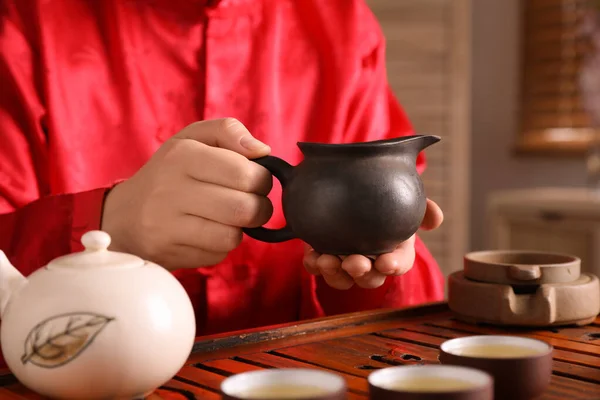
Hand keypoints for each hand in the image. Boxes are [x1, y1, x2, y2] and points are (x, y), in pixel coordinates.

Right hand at [101, 118, 272, 269]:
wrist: (123, 216)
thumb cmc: (169, 173)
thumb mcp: (192, 139)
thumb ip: (228, 132)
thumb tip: (262, 150)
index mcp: (182, 155)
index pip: (245, 173)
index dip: (262, 180)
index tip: (255, 181)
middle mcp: (170, 189)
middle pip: (244, 208)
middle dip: (259, 208)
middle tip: (251, 204)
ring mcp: (166, 224)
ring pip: (232, 236)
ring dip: (240, 229)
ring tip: (228, 218)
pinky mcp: (168, 252)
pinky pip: (216, 254)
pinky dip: (220, 246)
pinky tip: (206, 233)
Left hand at [303, 199, 443, 288]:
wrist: (352, 187)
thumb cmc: (384, 198)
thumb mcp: (405, 197)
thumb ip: (423, 206)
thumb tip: (436, 218)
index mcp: (395, 249)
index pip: (399, 264)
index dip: (394, 266)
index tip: (386, 263)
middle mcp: (371, 260)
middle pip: (370, 277)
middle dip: (361, 272)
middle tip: (354, 262)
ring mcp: (345, 261)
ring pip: (342, 279)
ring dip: (334, 274)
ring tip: (327, 260)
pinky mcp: (324, 256)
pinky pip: (317, 268)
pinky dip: (314, 265)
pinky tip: (312, 256)